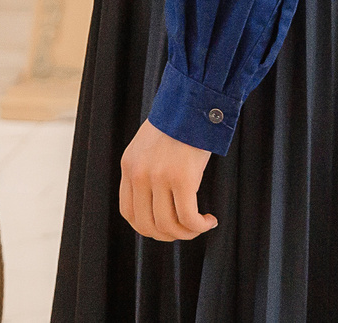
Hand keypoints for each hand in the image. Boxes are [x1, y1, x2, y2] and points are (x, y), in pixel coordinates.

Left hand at [118, 119, 215, 241]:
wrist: (194, 102)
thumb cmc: (178, 124)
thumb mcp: (149, 146)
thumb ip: (147, 170)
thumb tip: (157, 204)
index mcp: (129, 166)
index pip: (128, 212)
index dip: (147, 227)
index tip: (165, 227)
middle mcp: (139, 174)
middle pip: (147, 225)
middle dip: (168, 235)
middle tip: (186, 230)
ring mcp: (159, 177)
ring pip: (168, 225)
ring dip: (187, 233)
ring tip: (201, 225)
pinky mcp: (182, 178)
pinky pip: (188, 217)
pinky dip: (200, 226)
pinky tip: (210, 220)